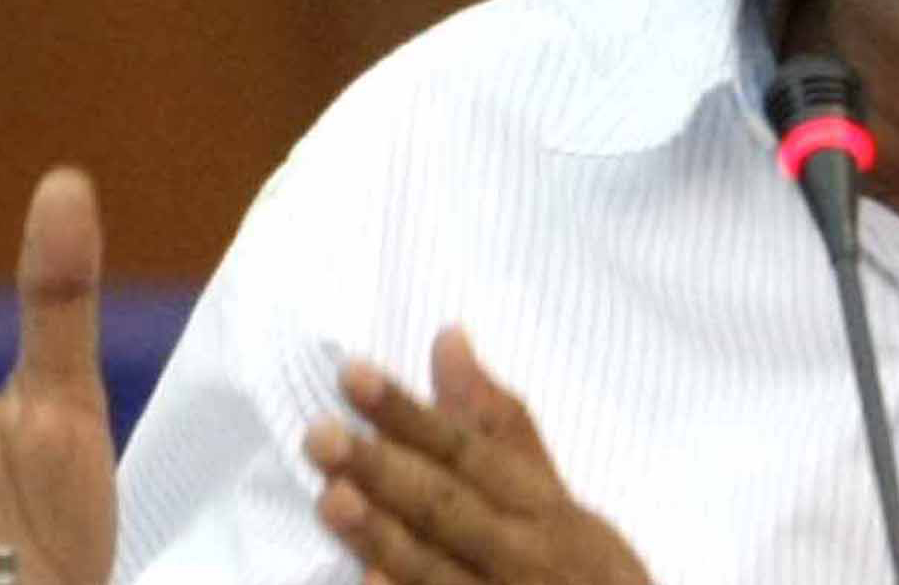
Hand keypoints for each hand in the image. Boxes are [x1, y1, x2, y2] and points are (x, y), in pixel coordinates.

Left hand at [305, 326, 651, 584]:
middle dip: (383, 469)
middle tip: (320, 434)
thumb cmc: (579, 569)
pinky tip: (367, 581)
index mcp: (540, 507)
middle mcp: (522, 553)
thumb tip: (448, 338)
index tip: (352, 375)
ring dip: (383, 535)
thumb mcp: (553, 497)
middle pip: (446, 505)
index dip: (407, 414)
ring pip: (434, 568)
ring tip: (331, 497)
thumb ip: (495, 424)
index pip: (466, 450)